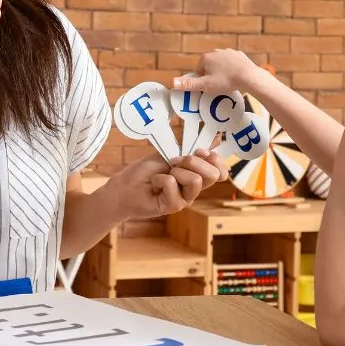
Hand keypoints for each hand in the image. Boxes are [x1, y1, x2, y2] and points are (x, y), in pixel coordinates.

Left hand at [111, 149, 225, 218]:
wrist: (124, 187)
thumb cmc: (144, 172)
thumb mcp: (169, 154)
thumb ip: (192, 148)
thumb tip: (216, 138)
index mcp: (196, 176)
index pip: (220, 172)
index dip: (214, 159)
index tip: (199, 150)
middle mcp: (193, 189)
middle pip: (214, 175)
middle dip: (194, 161)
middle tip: (175, 162)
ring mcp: (185, 199)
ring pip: (195, 180)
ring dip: (176, 171)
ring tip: (163, 175)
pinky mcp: (173, 206)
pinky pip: (173, 185)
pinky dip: (160, 179)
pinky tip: (154, 184)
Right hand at [173, 48, 264, 95]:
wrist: (248, 76)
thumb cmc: (226, 81)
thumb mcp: (205, 85)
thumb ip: (189, 84)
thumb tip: (172, 83)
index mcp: (206, 57)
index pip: (198, 70)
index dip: (202, 79)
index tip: (209, 86)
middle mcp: (216, 51)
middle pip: (209, 65)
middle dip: (211, 74)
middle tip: (218, 86)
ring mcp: (228, 52)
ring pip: (221, 64)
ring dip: (222, 71)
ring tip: (227, 82)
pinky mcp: (239, 55)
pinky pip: (232, 63)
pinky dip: (232, 69)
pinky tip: (236, 77)